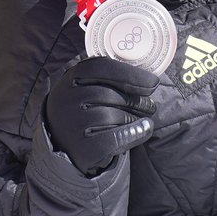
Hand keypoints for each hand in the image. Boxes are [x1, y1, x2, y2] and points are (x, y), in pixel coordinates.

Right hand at [43, 56, 159, 175]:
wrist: (62, 143)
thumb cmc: (84, 110)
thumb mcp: (86, 87)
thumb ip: (108, 78)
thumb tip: (148, 79)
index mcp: (71, 78)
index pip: (102, 68)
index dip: (131, 74)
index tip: (153, 83)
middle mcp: (68, 99)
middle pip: (110, 94)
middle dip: (136, 100)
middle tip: (151, 106)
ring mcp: (73, 124)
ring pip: (112, 116)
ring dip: (133, 118)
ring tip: (143, 119)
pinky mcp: (82, 147)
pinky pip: (115, 137)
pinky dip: (134, 133)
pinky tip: (145, 130)